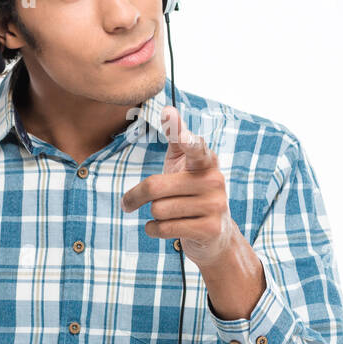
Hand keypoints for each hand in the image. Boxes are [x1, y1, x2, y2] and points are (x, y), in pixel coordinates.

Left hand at [120, 106, 237, 268]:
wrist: (215, 234)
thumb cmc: (189, 192)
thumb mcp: (183, 164)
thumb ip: (176, 138)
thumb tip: (168, 109)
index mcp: (206, 161)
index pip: (194, 146)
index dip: (183, 135)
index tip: (174, 122)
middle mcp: (214, 180)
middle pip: (155, 186)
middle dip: (136, 197)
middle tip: (127, 203)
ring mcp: (215, 205)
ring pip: (158, 209)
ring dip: (151, 215)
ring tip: (162, 215)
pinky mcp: (210, 229)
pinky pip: (164, 227)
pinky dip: (153, 229)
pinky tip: (160, 227)